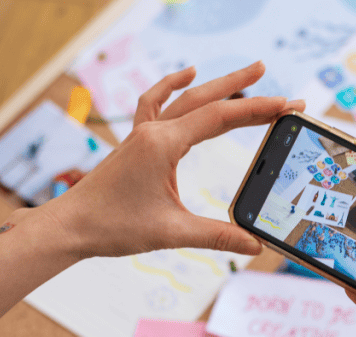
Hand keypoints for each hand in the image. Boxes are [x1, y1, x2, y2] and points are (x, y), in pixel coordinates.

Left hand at [35, 62, 303, 259]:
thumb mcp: (171, 232)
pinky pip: (154, 102)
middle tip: (271, 74)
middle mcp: (153, 132)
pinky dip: (171, 86)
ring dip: (216, 83)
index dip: (256, 111)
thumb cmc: (112, 227)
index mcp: (162, 145)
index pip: (218, 118)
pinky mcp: (137, 142)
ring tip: (246, 73)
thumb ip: (217, 236)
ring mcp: (143, 134)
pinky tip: (187, 75)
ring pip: (185, 98)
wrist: (70, 226)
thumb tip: (255, 244)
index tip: (285, 106)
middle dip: (242, 87)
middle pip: (205, 99)